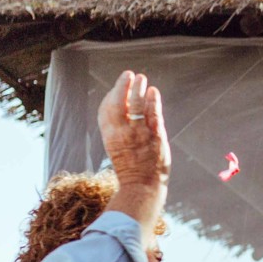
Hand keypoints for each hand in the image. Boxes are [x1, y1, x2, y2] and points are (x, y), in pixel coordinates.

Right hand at [97, 71, 170, 188]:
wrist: (142, 186)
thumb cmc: (130, 168)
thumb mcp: (115, 148)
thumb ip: (117, 130)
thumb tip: (122, 110)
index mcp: (109, 136)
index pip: (106, 109)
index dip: (111, 96)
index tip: (117, 88)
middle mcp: (122, 133)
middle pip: (119, 102)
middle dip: (123, 86)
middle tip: (129, 75)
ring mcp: (139, 134)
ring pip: (137, 104)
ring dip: (139, 89)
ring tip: (141, 78)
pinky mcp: (156, 136)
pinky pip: (154, 113)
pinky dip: (153, 100)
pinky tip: (153, 92)